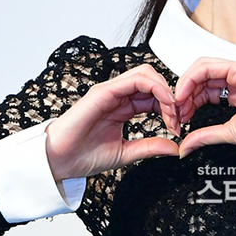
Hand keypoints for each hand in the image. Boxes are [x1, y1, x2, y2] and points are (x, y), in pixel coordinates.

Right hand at [45, 64, 180, 181]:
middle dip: (171, 96)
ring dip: (165, 90)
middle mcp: (118, 95)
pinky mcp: (104, 91)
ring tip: (173, 112)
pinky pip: (136, 79)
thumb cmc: (83, 156)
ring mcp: (111, 90)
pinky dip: (155, 88)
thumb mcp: (126, 153)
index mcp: (124, 106)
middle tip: (179, 118)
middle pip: (154, 80)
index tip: (178, 127)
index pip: (155, 95)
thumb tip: (175, 147)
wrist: (57, 162)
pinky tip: (164, 105)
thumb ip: (150, 147)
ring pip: (147, 74)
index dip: (171, 107)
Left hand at [174, 58, 235, 157]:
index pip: (204, 89)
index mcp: (235, 91)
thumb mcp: (227, 132)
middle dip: (184, 93)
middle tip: (176, 111)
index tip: (180, 117)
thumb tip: (186, 146)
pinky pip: (208, 66)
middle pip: (200, 77)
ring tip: (179, 103)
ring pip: (201, 68)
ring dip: (185, 84)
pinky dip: (191, 78)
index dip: (189, 101)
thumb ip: (205, 136)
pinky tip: (185, 93)